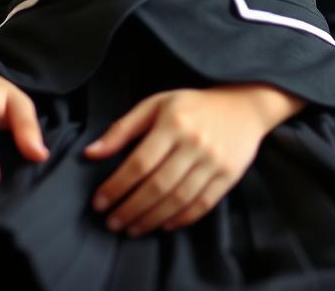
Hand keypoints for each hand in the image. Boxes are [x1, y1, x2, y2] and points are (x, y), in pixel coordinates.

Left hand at [83, 87, 266, 236]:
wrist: (243, 106)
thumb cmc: (192, 106)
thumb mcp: (155, 105)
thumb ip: (123, 129)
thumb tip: (91, 153)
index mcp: (173, 122)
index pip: (139, 163)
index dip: (117, 186)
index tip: (99, 202)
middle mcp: (194, 143)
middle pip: (157, 186)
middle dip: (130, 209)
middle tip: (112, 222)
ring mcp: (214, 161)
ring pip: (178, 200)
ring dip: (151, 220)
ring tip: (132, 228)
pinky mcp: (229, 176)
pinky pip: (202, 205)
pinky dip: (181, 220)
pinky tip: (163, 225)